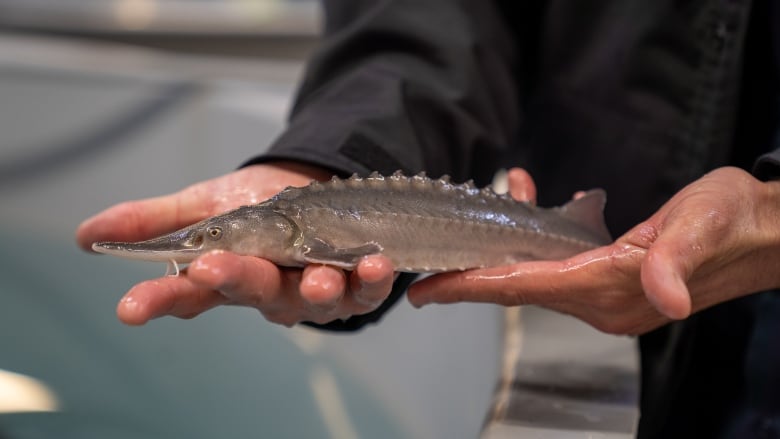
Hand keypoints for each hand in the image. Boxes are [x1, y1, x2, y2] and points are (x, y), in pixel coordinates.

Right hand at [76, 162, 395, 326]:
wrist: (316, 187)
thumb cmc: (258, 204)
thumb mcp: (204, 205)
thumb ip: (153, 221)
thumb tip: (87, 235)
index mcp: (226, 274)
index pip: (186, 293)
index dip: (158, 300)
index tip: (130, 308)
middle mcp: (267, 290)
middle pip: (249, 292)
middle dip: (235, 280)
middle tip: (217, 268)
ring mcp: (310, 291)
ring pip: (311, 301)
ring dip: (316, 290)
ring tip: (320, 277)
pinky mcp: (353, 284)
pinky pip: (364, 290)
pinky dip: (371, 281)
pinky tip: (375, 264)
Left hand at [408, 167, 779, 334]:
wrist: (761, 231)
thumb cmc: (732, 221)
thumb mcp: (704, 228)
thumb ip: (675, 261)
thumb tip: (668, 300)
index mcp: (611, 288)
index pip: (523, 287)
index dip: (471, 288)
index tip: (428, 291)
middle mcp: (601, 302)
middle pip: (518, 287)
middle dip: (471, 274)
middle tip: (429, 265)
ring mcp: (606, 298)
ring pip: (534, 274)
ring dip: (504, 248)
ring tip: (488, 215)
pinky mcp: (612, 285)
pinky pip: (557, 267)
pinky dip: (536, 240)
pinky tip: (535, 204)